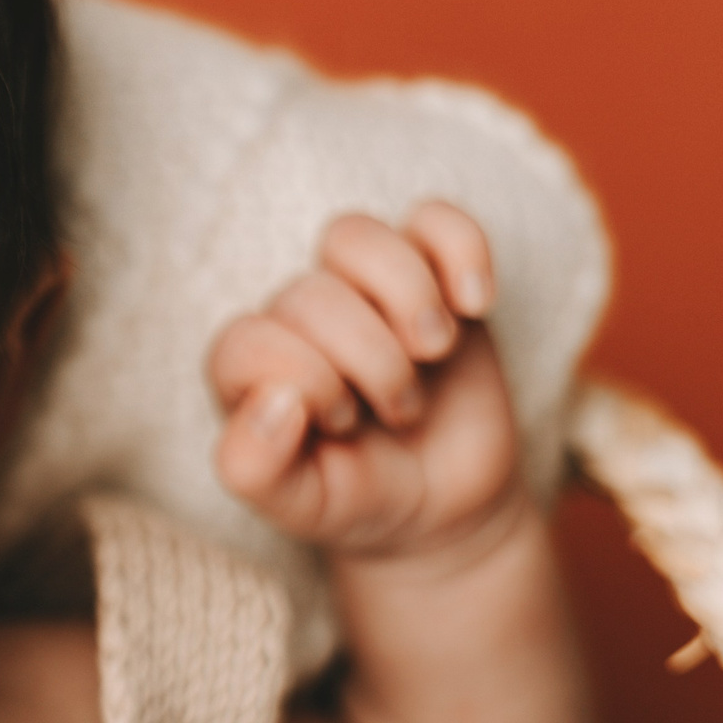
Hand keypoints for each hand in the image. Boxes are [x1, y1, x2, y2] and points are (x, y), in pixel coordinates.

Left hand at [208, 202, 521, 558]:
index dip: (307, 380)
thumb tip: (276, 401)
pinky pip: (434, 217)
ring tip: (432, 351)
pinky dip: (462, 250)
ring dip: (405, 297)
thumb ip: (255, 468)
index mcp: (246, 367)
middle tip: (399, 412)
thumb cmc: (357, 497)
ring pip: (354, 236)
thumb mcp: (300, 505)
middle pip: (311, 295)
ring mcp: (359, 288)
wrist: (442, 504)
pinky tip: (476, 305)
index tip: (343, 426)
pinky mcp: (428, 272)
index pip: (249, 340)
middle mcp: (292, 317)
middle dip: (370, 361)